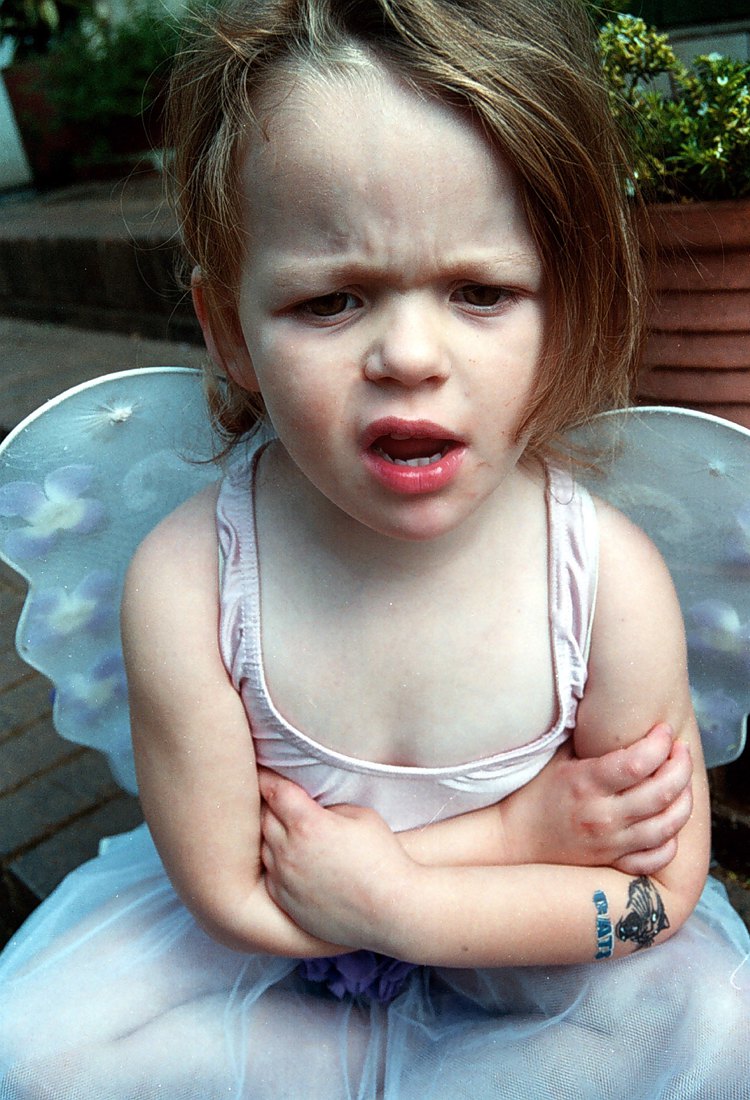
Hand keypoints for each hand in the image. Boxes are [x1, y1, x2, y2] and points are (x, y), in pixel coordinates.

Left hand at [258, 770, 416, 952]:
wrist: (392, 910)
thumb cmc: (383, 858)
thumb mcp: (360, 815)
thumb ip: (329, 807)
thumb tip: (314, 809)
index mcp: (307, 824)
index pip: (274, 791)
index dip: (268, 778)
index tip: (264, 770)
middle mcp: (289, 851)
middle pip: (263, 817)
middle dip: (269, 805)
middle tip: (276, 798)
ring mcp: (284, 880)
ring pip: (264, 847)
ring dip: (271, 835)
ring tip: (285, 829)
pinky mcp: (286, 902)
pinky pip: (270, 876)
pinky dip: (277, 864)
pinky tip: (291, 861)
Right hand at [503, 723, 692, 873]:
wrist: (514, 838)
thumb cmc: (535, 792)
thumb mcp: (556, 757)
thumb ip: (584, 733)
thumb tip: (608, 701)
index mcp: (586, 783)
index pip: (637, 763)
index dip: (660, 743)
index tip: (664, 730)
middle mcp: (602, 815)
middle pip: (661, 793)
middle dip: (681, 766)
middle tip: (681, 751)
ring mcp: (610, 843)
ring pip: (667, 826)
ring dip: (684, 800)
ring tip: (683, 782)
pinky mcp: (613, 862)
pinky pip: (655, 858)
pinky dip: (671, 842)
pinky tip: (669, 821)